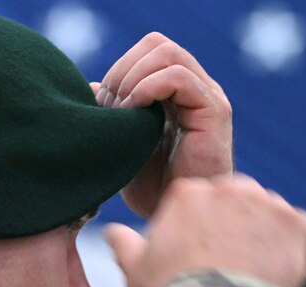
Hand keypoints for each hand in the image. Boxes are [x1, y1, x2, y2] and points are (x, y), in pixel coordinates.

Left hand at [95, 33, 232, 218]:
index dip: (118, 68)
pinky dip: (149, 87)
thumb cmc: (152, 192)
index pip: (147, 51)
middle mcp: (196, 90)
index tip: (102, 103)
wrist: (176, 222)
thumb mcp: (123, 146)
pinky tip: (133, 111)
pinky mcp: (214, 113)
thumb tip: (91, 86)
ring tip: (122, 109)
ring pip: (168, 54)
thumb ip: (112, 114)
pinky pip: (180, 78)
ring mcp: (207, 98)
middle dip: (123, 68)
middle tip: (110, 104)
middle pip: (157, 45)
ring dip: (134, 77)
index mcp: (177, 93)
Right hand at [104, 174, 305, 286]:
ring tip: (262, 276)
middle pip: (240, 203)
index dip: (205, 231)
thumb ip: (124, 244)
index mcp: (188, 193)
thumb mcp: (135, 269)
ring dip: (270, 240)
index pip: (203, 202)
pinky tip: (291, 277)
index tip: (204, 258)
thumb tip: (113, 232)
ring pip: (273, 217)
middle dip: (239, 229)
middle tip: (234, 267)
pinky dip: (302, 253)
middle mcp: (230, 188)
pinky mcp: (299, 225)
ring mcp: (268, 204)